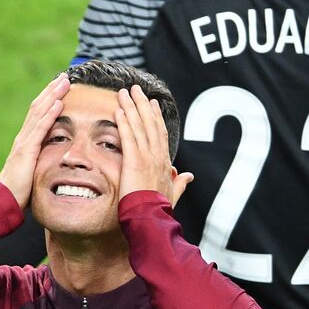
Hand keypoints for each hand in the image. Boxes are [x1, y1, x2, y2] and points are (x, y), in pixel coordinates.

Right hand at [0, 75, 69, 208]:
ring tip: (64, 83)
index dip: (48, 99)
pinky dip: (49, 114)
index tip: (59, 87)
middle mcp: (23, 137)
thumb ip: (39, 162)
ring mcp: (24, 142)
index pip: (37, 114)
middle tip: (64, 76)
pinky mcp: (27, 150)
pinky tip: (58, 103)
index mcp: (25, 141)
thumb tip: (52, 160)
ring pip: (39, 112)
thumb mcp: (32, 172)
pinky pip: (40, 128)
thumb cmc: (19, 191)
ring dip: (53, 95)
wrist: (3, 200)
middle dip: (51, 91)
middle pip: (38, 107)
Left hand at [115, 85, 192, 204]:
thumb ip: (181, 183)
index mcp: (165, 162)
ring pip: (139, 126)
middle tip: (136, 88)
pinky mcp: (134, 162)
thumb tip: (189, 176)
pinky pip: (128, 137)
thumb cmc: (159, 210)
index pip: (160, 133)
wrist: (152, 220)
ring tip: (124, 92)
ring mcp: (146, 157)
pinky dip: (124, 122)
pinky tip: (119, 110)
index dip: (156, 116)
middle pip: (150, 123)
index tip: (152, 103)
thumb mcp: (173, 194)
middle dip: (142, 104)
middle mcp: (157, 156)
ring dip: (131, 106)